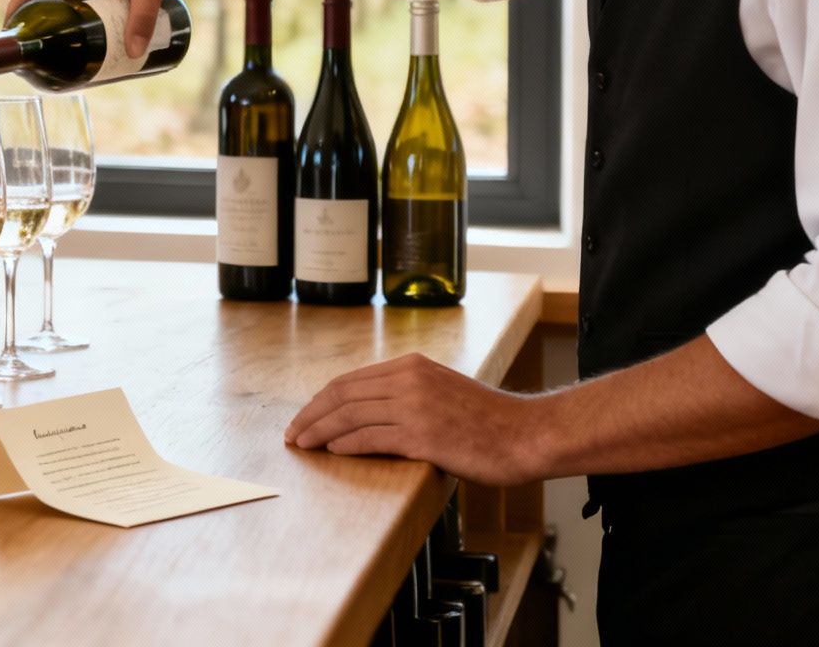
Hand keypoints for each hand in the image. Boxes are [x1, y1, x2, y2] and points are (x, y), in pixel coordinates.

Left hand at [283, 352, 549, 485]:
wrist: (527, 434)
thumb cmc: (487, 420)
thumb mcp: (441, 390)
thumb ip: (406, 393)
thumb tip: (366, 413)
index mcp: (411, 366)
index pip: (350, 380)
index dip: (320, 400)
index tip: (303, 416)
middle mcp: (409, 381)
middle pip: (341, 395)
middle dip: (310, 415)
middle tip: (291, 433)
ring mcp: (415, 408)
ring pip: (350, 416)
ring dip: (319, 431)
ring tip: (302, 444)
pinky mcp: (423, 436)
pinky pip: (371, 439)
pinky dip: (346, 445)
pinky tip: (333, 451)